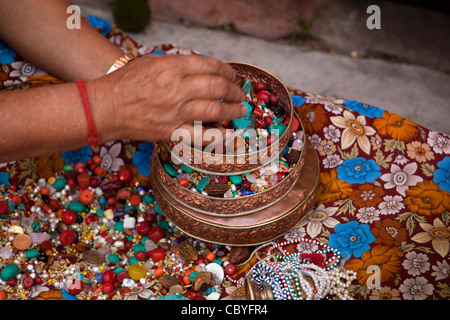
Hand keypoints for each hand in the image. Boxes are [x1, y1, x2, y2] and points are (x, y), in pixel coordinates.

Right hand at [88, 54, 245, 142]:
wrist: (104, 108)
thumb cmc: (124, 84)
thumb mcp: (149, 63)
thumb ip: (176, 64)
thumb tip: (202, 68)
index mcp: (170, 68)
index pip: (209, 65)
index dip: (226, 70)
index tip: (232, 75)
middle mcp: (176, 88)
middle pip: (217, 86)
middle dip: (234, 90)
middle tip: (240, 93)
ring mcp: (175, 111)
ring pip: (215, 110)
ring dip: (233, 109)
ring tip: (241, 109)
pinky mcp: (171, 132)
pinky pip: (202, 136)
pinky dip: (220, 136)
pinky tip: (231, 134)